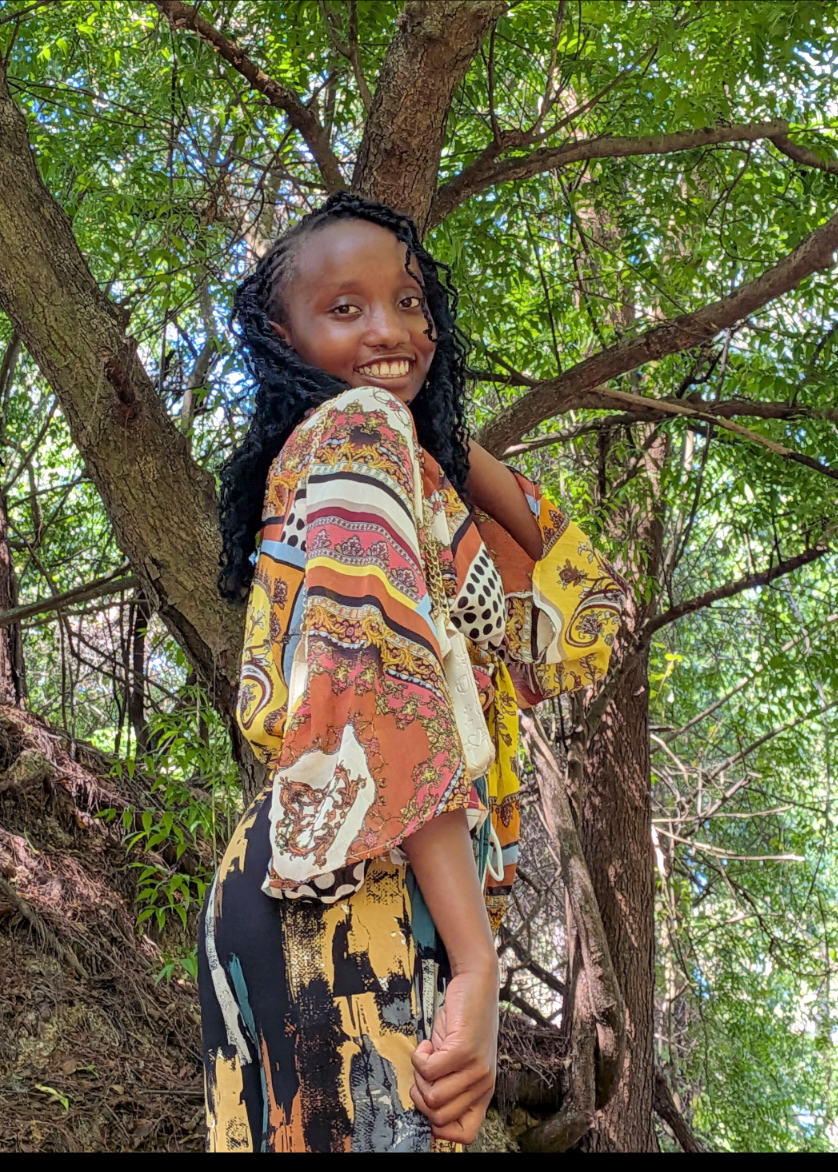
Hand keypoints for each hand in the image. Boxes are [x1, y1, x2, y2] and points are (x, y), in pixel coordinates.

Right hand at [410, 964, 498, 1143]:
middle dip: (421, 1096)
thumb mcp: (458, 1062)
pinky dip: (419, 1057)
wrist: (476, 985)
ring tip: (428, 1056)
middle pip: (439, 1117)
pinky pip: (428, 1070)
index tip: (427, 1101)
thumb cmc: (463, 1023)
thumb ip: (448, 1085)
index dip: (439, 1128)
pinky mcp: (463, 1050)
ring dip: (419, 1077)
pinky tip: (429, 1043)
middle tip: (425, 1071)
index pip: (465, 1134)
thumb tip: (423, 1109)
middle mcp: (482, 1085)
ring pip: (432, 1097)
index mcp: (482, 1092)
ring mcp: (475, 1068)